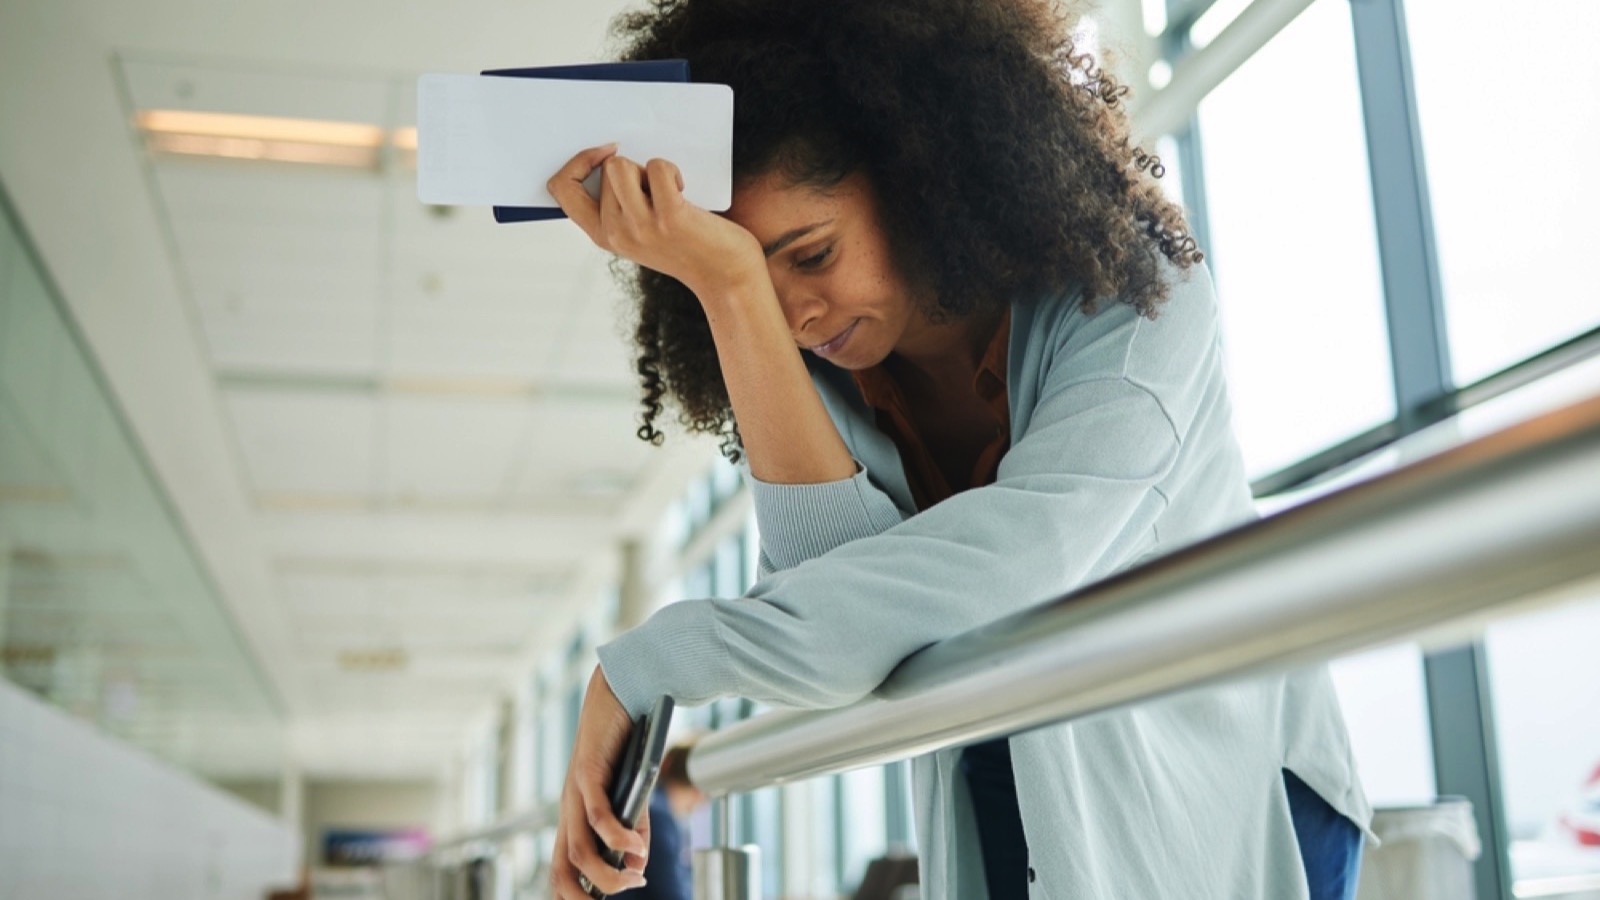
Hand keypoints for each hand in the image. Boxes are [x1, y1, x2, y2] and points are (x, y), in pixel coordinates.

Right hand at [547, 145, 765, 299]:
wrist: (726, 277)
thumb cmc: (687, 247)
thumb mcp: (640, 232)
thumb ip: (619, 205)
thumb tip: (608, 154)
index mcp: (602, 235)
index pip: (561, 189)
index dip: (576, 162)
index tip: (602, 152)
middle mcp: (615, 232)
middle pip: (605, 169)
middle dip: (632, 169)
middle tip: (655, 192)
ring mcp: (640, 225)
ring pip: (622, 165)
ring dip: (647, 168)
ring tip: (666, 191)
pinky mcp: (669, 216)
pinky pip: (657, 167)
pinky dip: (672, 171)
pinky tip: (684, 192)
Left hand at [550, 667, 651, 898]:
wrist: (619, 695)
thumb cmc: (625, 745)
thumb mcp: (634, 797)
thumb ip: (633, 829)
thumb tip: (637, 862)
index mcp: (575, 818)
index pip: (562, 870)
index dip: (576, 896)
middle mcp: (569, 810)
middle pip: (562, 871)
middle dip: (584, 897)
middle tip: (622, 892)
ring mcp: (574, 794)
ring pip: (578, 850)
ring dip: (608, 873)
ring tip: (635, 877)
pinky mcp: (586, 773)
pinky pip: (595, 814)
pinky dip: (615, 837)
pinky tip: (634, 846)